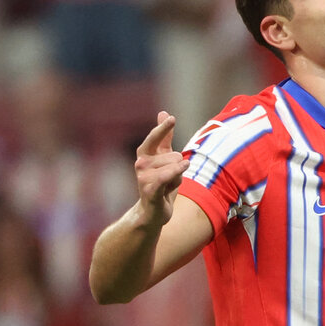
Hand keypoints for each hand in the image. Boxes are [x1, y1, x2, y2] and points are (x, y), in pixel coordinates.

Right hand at [134, 111, 189, 225]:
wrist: (152, 212)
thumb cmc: (161, 183)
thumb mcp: (164, 158)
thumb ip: (164, 137)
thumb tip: (164, 113)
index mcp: (145, 154)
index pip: (155, 138)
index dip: (163, 128)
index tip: (172, 118)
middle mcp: (141, 164)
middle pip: (175, 156)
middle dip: (179, 168)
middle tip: (170, 179)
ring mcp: (144, 178)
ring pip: (176, 168)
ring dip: (178, 178)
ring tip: (169, 186)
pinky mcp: (150, 191)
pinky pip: (165, 177)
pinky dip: (175, 172)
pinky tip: (184, 166)